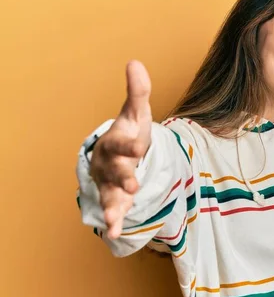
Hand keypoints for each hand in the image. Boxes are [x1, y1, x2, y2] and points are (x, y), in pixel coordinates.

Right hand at [89, 60, 152, 238]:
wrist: (116, 152)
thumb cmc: (129, 131)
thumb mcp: (136, 112)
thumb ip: (138, 91)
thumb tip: (135, 62)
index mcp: (117, 141)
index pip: (123, 142)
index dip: (130, 144)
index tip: (139, 146)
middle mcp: (111, 163)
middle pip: (116, 171)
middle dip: (124, 178)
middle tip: (134, 185)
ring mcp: (111, 182)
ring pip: (111, 193)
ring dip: (115, 204)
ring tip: (116, 218)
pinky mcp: (115, 197)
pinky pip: (113, 209)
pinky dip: (113, 221)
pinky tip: (114, 234)